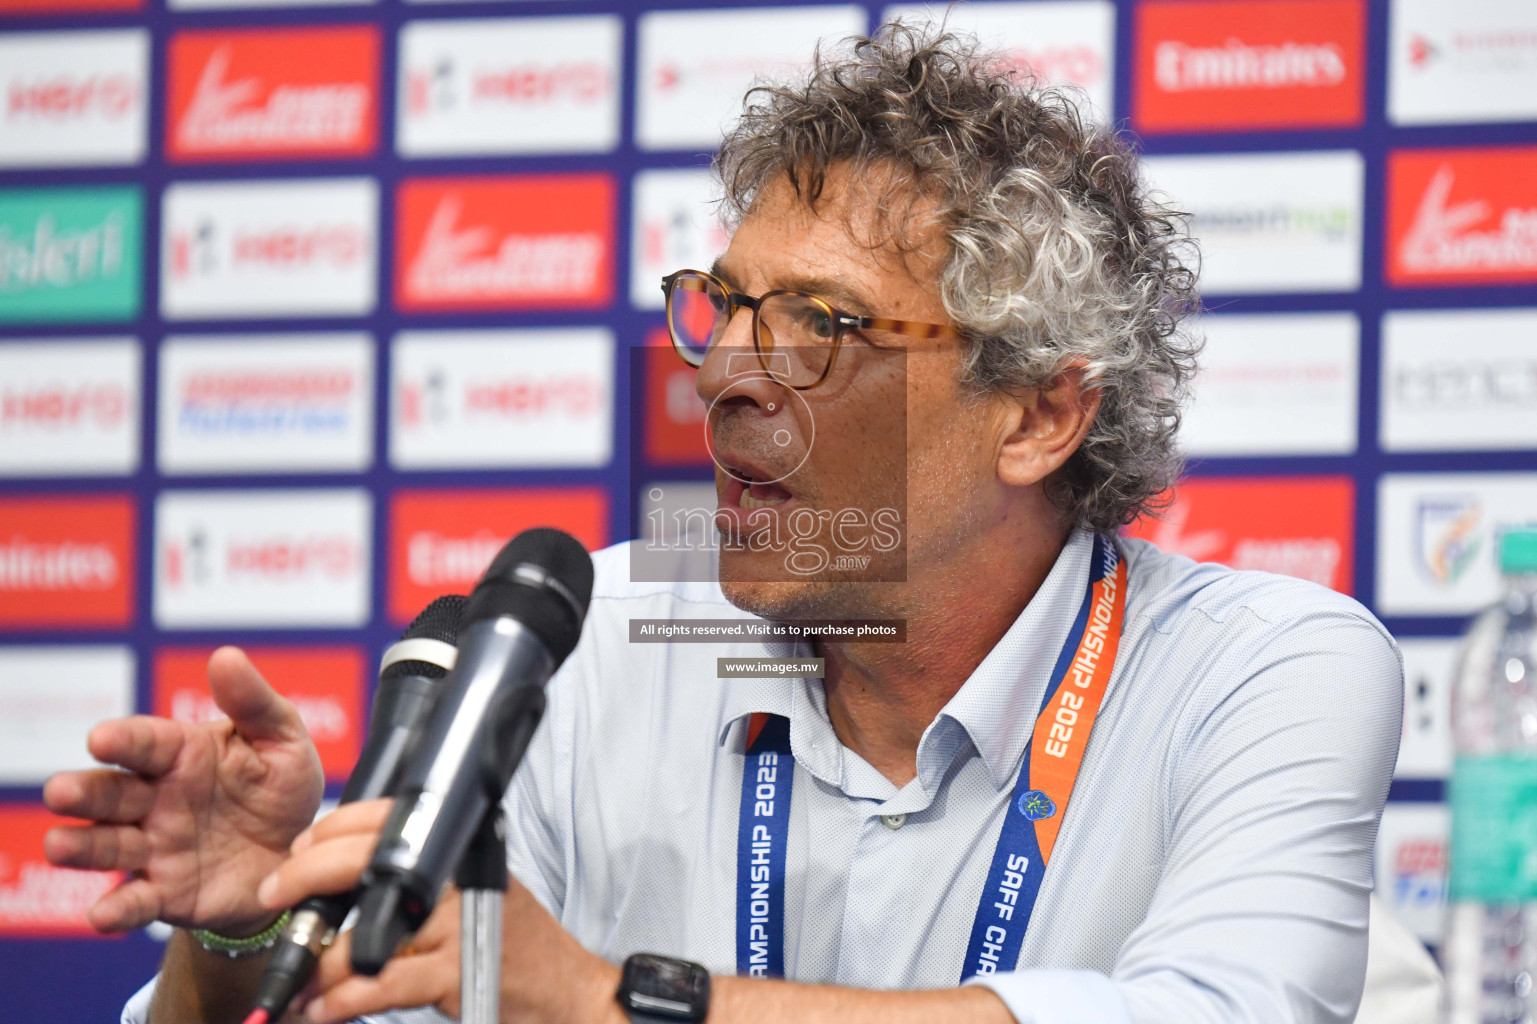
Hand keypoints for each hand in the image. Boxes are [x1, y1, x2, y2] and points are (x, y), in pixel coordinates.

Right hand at [42, 646, 323, 935]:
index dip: (123, 739)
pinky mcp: (166, 892)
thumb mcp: (282, 740)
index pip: (145, 743)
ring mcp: (156, 847)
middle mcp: (157, 799)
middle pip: (111, 793)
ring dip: (81, 846)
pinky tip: (103, 915)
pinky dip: (117, 910)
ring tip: (58, 845)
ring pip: (108, 845)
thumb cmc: (281, 788)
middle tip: (60, 791)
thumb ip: (254, 703)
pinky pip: (137, 902)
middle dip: (84, 791)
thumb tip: (226, 657)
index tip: (101, 738)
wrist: (298, 856)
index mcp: (182, 755)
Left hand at [257, 801, 621, 1023]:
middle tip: (274, 897)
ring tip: (297, 982)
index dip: (331, 831)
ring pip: (362, 935)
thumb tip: (343, 878)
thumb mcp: (476, 893)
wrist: (567, 992)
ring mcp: (457, 925)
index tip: (298, 852)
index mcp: (460, 852)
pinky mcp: (455, 974)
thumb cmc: (517, 944)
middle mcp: (458, 878)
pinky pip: (380, 985)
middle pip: (365, 862)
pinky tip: (324, 1009)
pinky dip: (342, 1000)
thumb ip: (423, 882)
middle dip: (305, 878)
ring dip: (317, 963)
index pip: (386, 818)